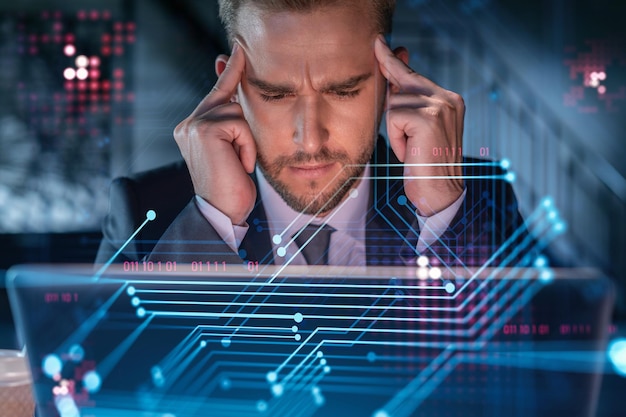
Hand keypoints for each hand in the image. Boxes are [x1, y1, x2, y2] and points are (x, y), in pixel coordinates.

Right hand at [173, 43, 255, 224]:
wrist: (222, 212)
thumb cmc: (231, 184)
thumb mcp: (233, 148)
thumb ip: (232, 120)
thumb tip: (237, 96)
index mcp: (192, 127)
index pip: (216, 93)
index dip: (229, 71)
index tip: (235, 50)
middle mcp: (188, 123)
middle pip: (229, 99)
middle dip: (242, 124)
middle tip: (237, 158)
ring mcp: (193, 125)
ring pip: (238, 112)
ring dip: (246, 141)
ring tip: (237, 164)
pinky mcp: (204, 129)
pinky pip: (241, 124)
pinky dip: (247, 146)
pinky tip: (237, 164)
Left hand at [374, 36, 464, 216]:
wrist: (440, 195)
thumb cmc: (425, 166)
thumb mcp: (417, 131)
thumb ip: (407, 104)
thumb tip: (393, 76)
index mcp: (449, 100)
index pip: (413, 75)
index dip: (393, 61)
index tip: (379, 43)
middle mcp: (448, 99)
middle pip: (401, 83)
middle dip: (390, 92)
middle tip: (388, 82)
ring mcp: (441, 106)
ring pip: (393, 103)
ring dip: (394, 131)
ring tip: (412, 150)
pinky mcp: (428, 118)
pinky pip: (393, 117)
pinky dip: (395, 138)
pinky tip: (410, 152)